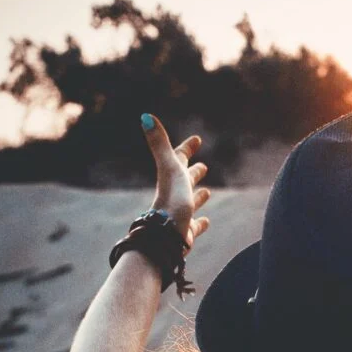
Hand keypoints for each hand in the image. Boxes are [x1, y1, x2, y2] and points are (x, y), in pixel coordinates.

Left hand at [141, 114, 210, 251]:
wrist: (167, 235)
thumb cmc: (172, 200)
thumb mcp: (169, 168)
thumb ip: (159, 144)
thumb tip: (144, 116)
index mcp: (172, 178)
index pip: (179, 158)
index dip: (187, 148)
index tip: (196, 140)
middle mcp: (176, 195)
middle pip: (185, 180)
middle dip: (193, 172)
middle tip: (203, 166)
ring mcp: (181, 214)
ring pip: (190, 202)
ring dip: (198, 196)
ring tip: (207, 192)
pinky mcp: (186, 231)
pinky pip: (195, 225)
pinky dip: (201, 222)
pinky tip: (206, 221)